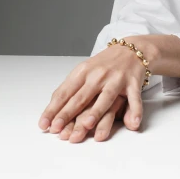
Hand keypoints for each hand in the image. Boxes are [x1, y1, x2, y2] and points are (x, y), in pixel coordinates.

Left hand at [38, 39, 155, 142]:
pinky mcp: (133, 83)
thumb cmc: (104, 65)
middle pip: (81, 97)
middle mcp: (98, 75)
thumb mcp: (84, 72)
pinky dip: (135, 111)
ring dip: (96, 111)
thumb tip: (53, 112)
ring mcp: (116, 79)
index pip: (64, 92)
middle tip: (58, 129)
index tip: (45, 124)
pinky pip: (134, 99)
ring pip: (105, 97)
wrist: (131, 49)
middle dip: (68, 114)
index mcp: (83, 71)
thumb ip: (71, 90)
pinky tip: (132, 123)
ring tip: (87, 125)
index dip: (54, 109)